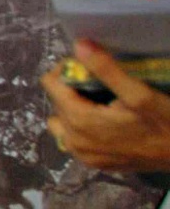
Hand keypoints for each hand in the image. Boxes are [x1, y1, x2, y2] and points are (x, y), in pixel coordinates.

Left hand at [43, 40, 169, 173]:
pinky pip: (73, 139)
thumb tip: (80, 45)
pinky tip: (103, 119)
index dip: (65, 69)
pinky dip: (80, 126)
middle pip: (56, 102)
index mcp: (80, 121)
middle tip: (98, 80)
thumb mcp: (140, 95)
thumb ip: (107, 70)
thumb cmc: (166, 125)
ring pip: (61, 122)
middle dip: (71, 87)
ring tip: (98, 99)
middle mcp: (74, 141)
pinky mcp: (94, 163)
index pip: (51, 84)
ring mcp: (83, 155)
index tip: (85, 64)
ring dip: (73, 107)